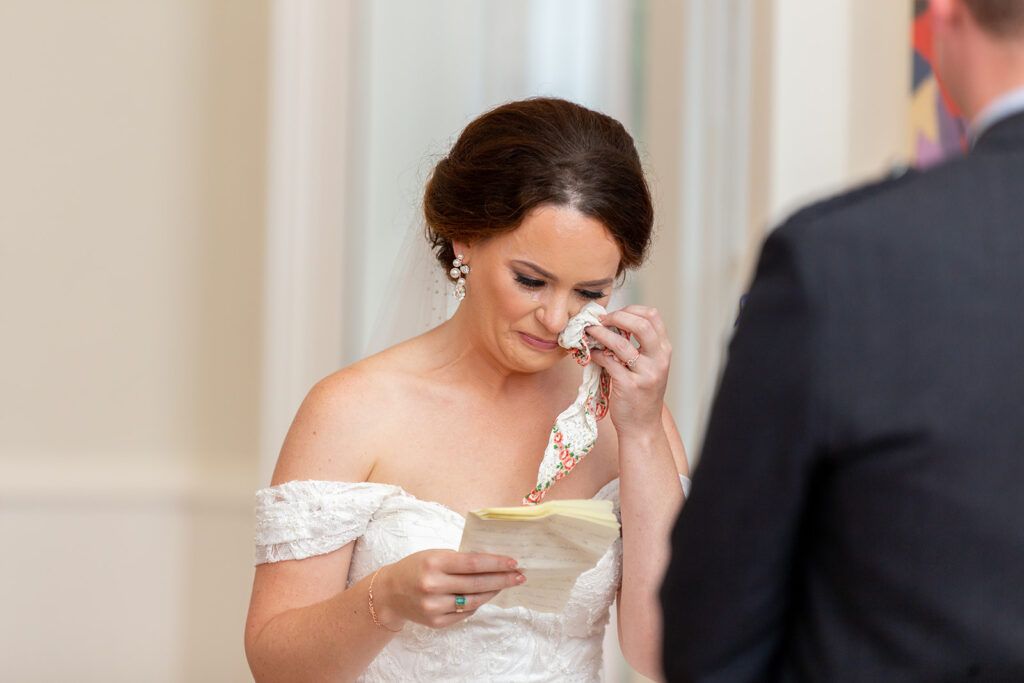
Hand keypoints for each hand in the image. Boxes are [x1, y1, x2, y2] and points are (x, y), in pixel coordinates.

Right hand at [375, 550, 524, 629]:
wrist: (390, 593)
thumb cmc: (416, 567)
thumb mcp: (435, 555)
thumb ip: (460, 559)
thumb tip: (493, 563)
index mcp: (434, 563)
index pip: (474, 563)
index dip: (496, 563)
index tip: (514, 562)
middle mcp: (433, 585)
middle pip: (477, 584)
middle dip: (502, 580)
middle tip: (519, 576)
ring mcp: (434, 606)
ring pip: (474, 601)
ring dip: (492, 593)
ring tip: (504, 586)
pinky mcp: (436, 622)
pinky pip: (464, 613)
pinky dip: (476, 604)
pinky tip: (484, 596)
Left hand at [585, 305, 670, 435]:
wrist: (642, 427)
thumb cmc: (642, 395)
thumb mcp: (649, 367)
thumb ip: (639, 347)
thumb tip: (612, 322)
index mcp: (664, 351)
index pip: (653, 316)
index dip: (631, 309)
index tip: (614, 315)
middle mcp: (659, 360)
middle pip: (641, 324)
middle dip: (617, 316)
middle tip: (600, 320)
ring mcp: (645, 373)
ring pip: (620, 342)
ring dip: (600, 333)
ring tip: (589, 332)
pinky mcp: (629, 385)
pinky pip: (607, 361)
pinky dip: (595, 354)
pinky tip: (590, 354)